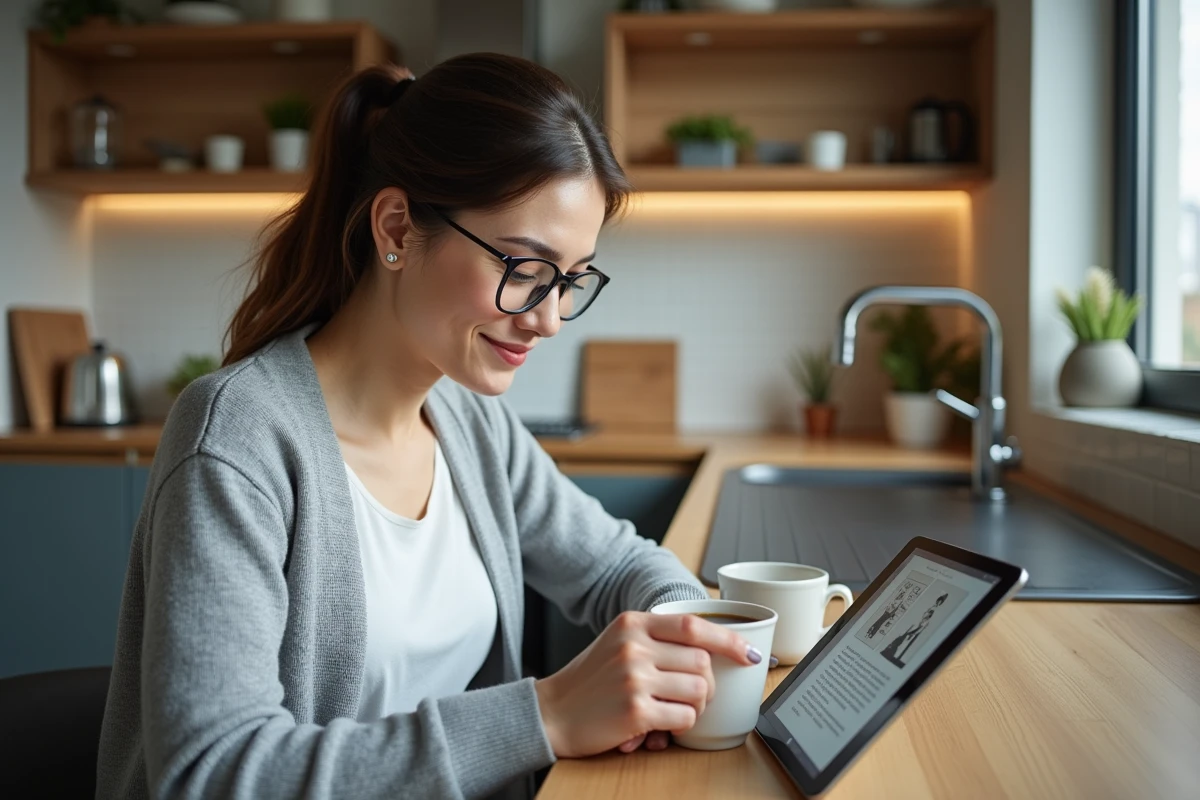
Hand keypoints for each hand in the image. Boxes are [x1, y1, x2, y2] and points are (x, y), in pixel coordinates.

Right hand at [534, 611, 761, 757]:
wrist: (552, 712)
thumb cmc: (590, 680)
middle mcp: (634, 646)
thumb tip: (712, 648)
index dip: (728, 640)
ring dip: (697, 707)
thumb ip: (656, 638)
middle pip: (702, 662)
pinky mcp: (635, 711)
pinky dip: (682, 725)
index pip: (694, 625)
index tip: (748, 653)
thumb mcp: (618, 642)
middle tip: (697, 695)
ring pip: (699, 691)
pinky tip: (663, 725)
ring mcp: (634, 678)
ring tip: (676, 710)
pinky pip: (684, 718)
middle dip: (709, 683)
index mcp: (632, 623)